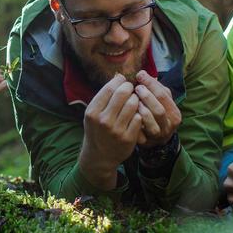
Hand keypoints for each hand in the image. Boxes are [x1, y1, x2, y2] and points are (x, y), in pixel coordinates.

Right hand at [78, 74, 142, 189]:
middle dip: (129, 88)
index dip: (119, 81)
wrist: (99, 156)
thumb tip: (118, 76)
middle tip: (131, 89)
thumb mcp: (93, 113)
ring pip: (133, 104)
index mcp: (92, 112)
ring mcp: (116, 130)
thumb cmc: (97, 129)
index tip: (123, 81)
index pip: (109, 88)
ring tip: (134, 101)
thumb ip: (103, 96)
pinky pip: (139, 117)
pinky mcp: (128, 138)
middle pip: (123, 93)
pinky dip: (139, 113)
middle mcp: (103, 120)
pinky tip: (136, 114)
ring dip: (136, 100)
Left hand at [133, 70, 181, 146]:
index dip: (151, 84)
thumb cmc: (155, 112)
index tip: (140, 75)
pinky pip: (140, 134)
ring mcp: (158, 135)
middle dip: (147, 97)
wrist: (155, 138)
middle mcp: (169, 125)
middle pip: (159, 110)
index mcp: (174, 112)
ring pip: (151, 123)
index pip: (164, 95)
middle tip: (136, 88)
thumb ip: (154, 88)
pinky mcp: (147, 142)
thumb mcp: (160, 100)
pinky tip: (128, 115)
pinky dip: (134, 124)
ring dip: (141, 110)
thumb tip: (141, 73)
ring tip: (133, 101)